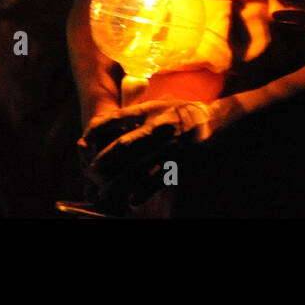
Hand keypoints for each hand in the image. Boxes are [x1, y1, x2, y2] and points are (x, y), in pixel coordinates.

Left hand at [78, 98, 241, 206]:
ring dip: (118, 183)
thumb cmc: (185, 113)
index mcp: (151, 111)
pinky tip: (132, 199)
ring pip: (138, 168)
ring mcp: (171, 147)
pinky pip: (158, 181)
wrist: (220, 121)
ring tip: (104, 193)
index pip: (117, 118)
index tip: (85, 141)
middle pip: (124, 146)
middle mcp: (159, 127)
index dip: (98, 130)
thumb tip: (109, 124)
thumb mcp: (161, 105)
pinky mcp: (182, 163)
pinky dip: (143, 191)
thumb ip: (138, 113)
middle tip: (91, 171)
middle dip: (104, 161)